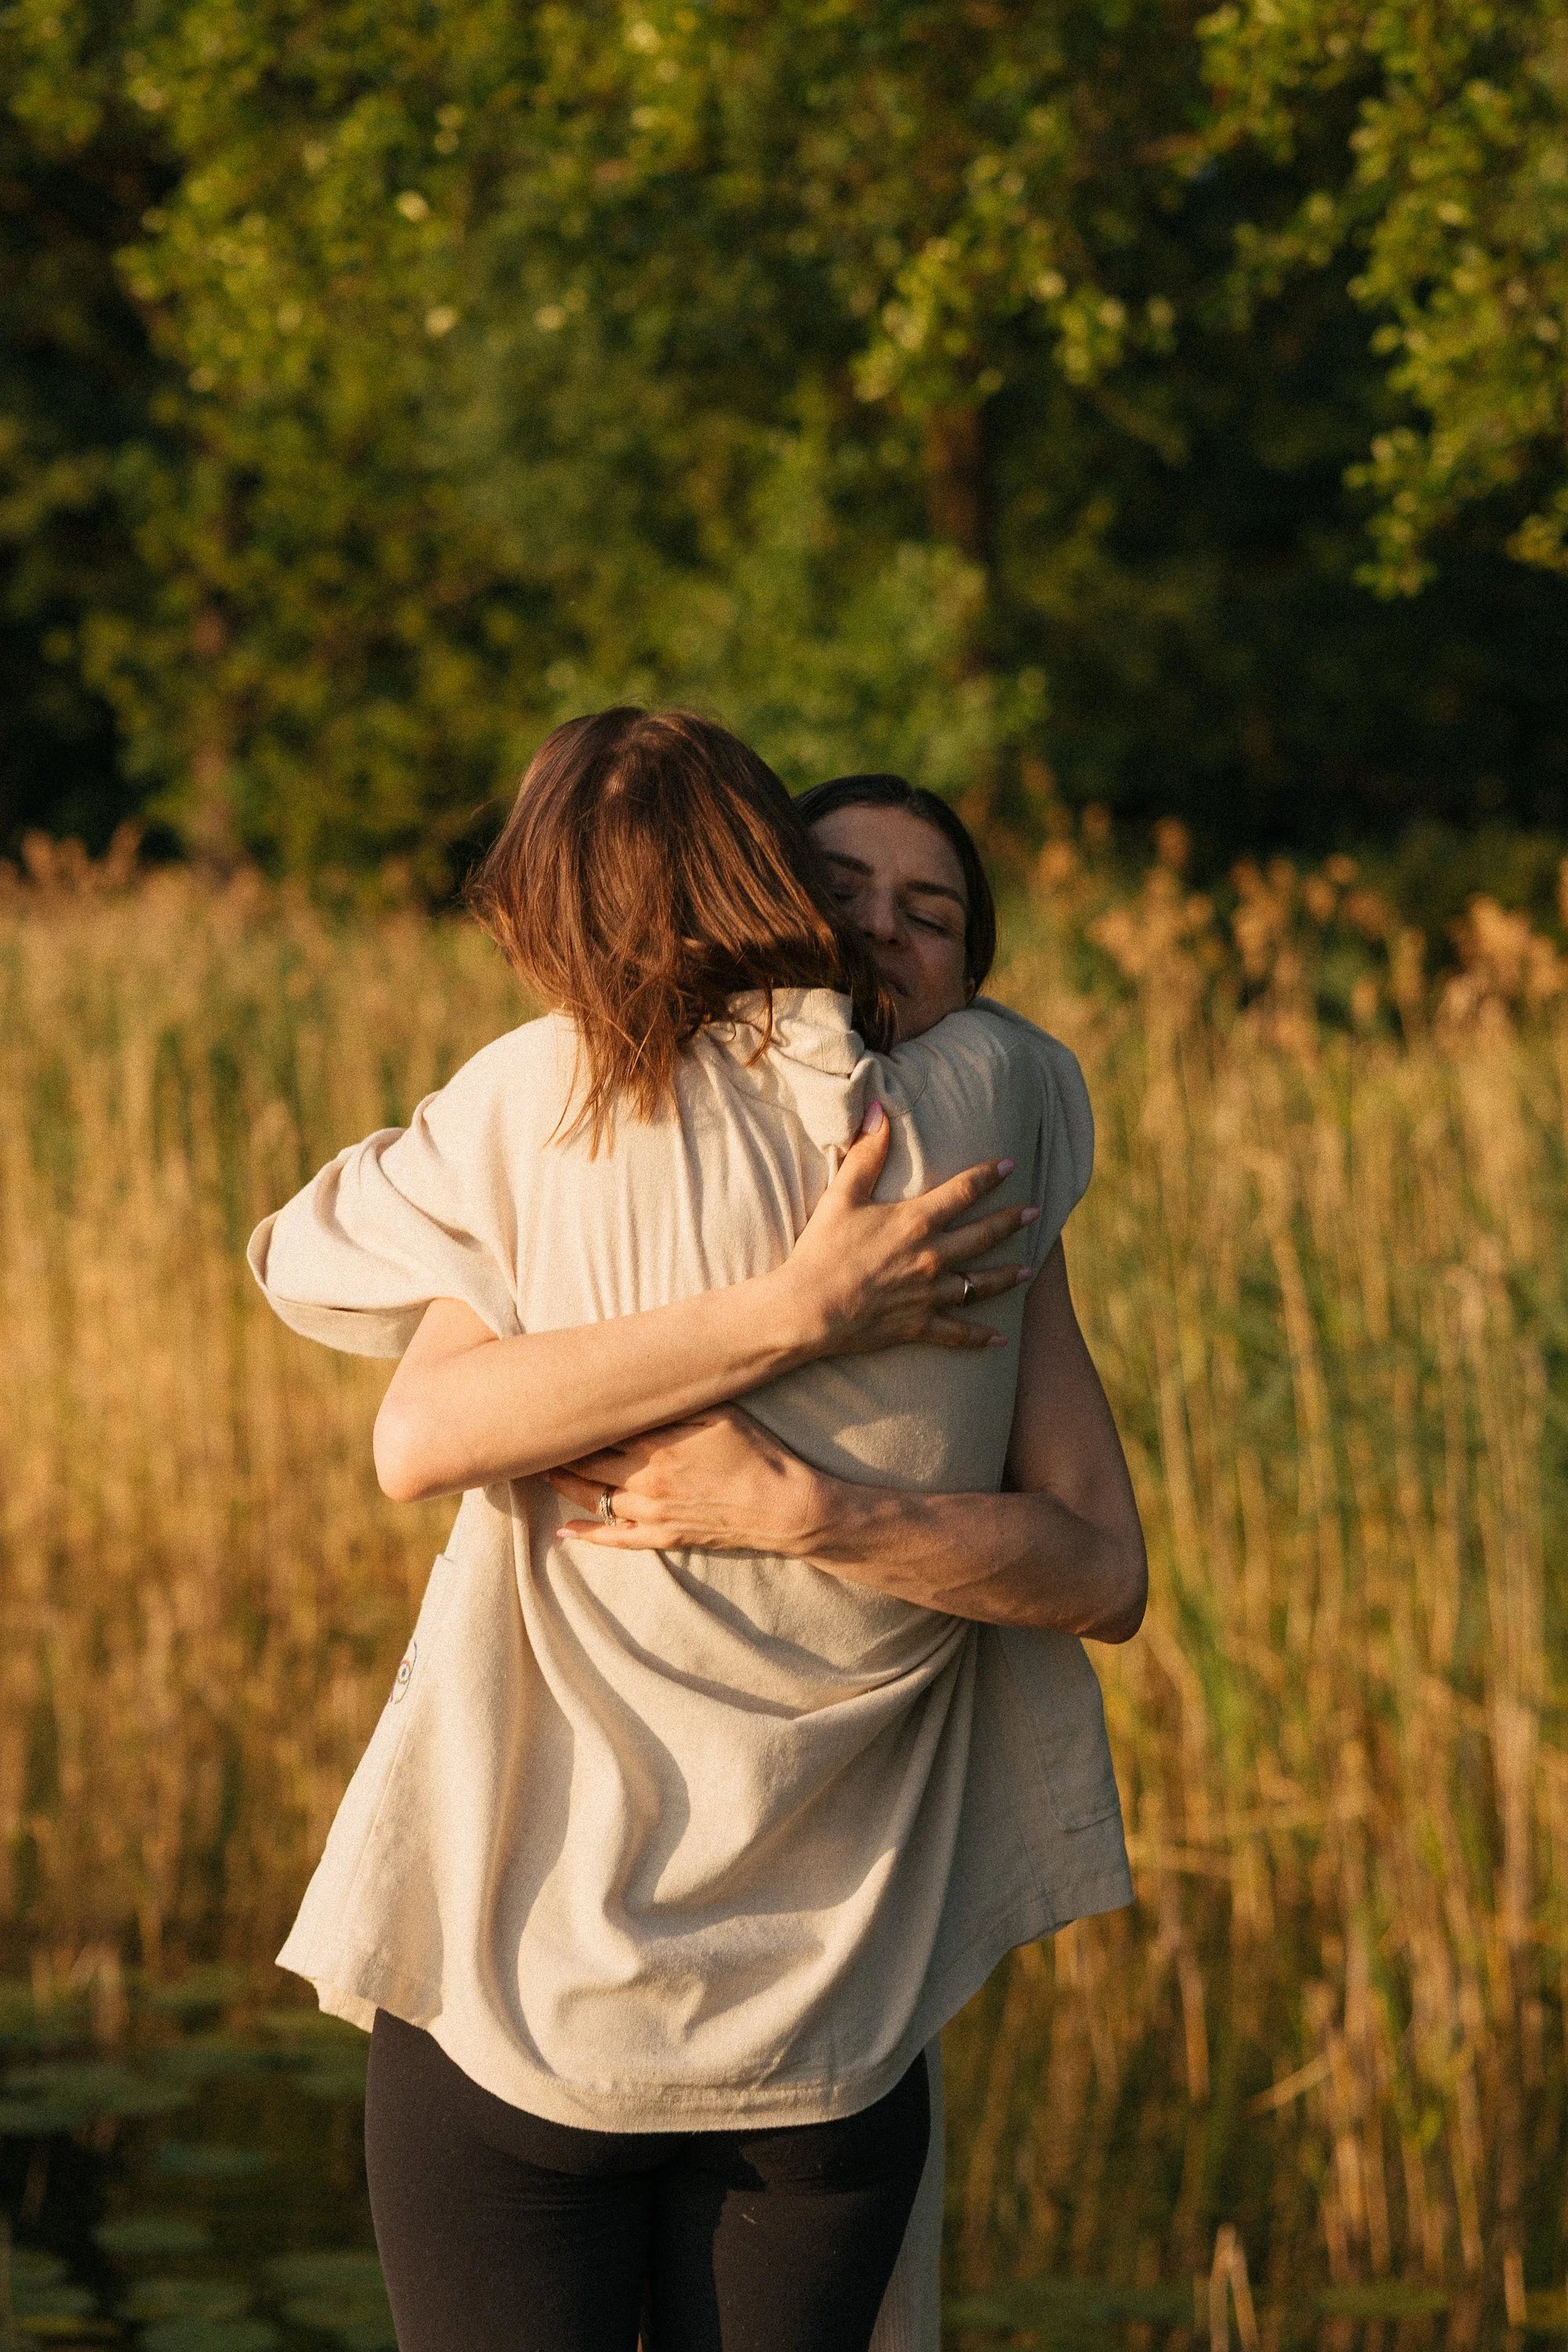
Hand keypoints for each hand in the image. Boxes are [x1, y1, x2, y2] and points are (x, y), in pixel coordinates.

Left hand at [548, 1406, 826, 1554]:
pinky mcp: (663, 1538)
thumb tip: (636, 1391)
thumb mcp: (717, 1413)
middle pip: (586, 1464)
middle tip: (531, 1437)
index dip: (572, 1422)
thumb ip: (674, 1403)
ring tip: (539, 1471)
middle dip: (557, 1451)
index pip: (598, 1431)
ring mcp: (651, 1514)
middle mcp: (644, 1482)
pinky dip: (586, 1536)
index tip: (549, 1408)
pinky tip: (565, 1532)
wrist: (784, 1507)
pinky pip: (615, 1539)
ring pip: (592, 1498)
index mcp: (655, 1446)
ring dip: (564, 1485)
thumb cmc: (756, 1452)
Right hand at [775, 1102, 1037, 1356]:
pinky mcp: (918, 1325)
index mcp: (916, 1222)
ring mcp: (928, 1293)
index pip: (963, 1192)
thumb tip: (879, 1110)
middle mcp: (931, 1256)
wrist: (809, 1309)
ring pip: (980, 1285)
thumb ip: (866, 1153)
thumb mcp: (842, 1195)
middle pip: (983, 1236)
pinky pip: (957, 1333)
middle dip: (1011, 1222)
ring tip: (1028, 1270)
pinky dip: (979, 1338)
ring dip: (1006, 1276)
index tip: (1011, 1166)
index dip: (989, 1177)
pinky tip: (1001, 1340)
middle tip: (1035, 1213)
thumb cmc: (822, 1251)